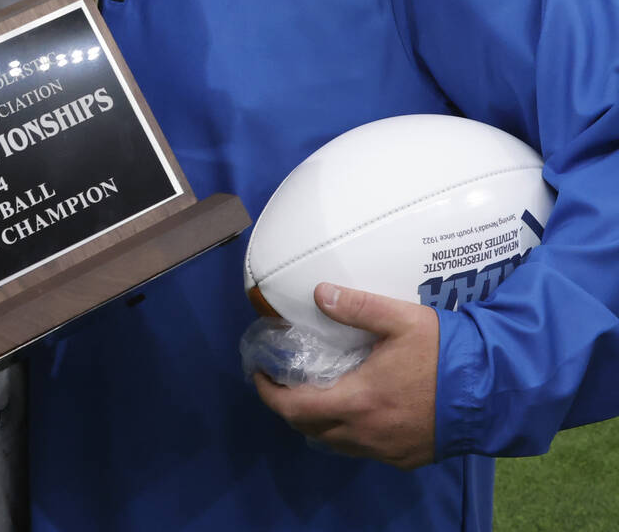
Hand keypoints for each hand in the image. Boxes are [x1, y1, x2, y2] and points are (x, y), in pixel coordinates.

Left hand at [252, 283, 438, 469]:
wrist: (493, 392)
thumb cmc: (444, 353)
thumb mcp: (399, 319)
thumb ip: (356, 306)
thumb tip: (319, 293)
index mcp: (358, 400)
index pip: (296, 408)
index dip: (270, 393)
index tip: (259, 373)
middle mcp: (366, 433)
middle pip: (309, 429)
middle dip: (287, 407)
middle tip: (279, 381)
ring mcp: (387, 450)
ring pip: (335, 443)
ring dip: (315, 422)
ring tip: (309, 393)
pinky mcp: (406, 458)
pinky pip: (361, 449)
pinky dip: (344, 433)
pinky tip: (349, 410)